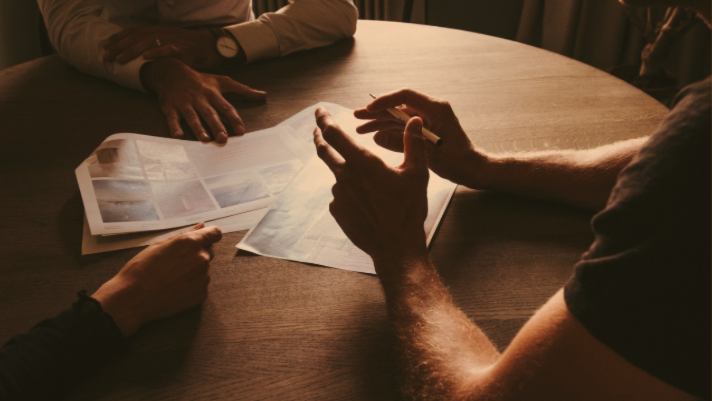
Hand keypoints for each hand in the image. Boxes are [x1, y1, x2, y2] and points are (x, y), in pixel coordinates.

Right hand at [92, 223, 221, 335]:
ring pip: (204, 269)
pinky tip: (174, 288)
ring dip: (194, 270)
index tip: (203, 238)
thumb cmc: (141, 269)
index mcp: (190, 243)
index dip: (209, 234)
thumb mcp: (160, 245)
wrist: (133, 300)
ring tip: (171, 277)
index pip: (214, 233)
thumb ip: (185, 235)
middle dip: (198, 252)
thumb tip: (202, 226)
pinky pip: (200, 285)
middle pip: (209, 250)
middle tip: (176, 261)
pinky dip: (191, 285)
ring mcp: (203, 278)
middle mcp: (201, 259)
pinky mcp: (202, 294)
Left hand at [102, 25, 222, 70]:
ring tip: (120, 59)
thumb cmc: (187, 48)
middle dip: (118, 46)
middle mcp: (161, 33)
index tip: (104, 46)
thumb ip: (152, 45)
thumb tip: (135, 53)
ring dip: (131, 51)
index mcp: (156, 30)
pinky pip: (167, 49)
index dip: (117, 38)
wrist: (209, 47)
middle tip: (105, 56)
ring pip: (147, 43)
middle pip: (135, 37)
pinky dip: (155, 52)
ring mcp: (171, 40)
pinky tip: (145, 57)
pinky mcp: (181, 50)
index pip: (132, 32)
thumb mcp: (166, 42)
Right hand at [141, 58, 266, 143]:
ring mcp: (184, 103)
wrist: (172, 72)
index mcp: (213, 94)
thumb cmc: (201, 80)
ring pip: (192, 116)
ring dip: (198, 128)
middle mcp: (200, 98)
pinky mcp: (170, 107)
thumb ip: (243, 90)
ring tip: (204, 139)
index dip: (234, 119)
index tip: (241, 131)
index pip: (226, 107)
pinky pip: (172, 117)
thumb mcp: (223, 82)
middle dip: (216, 126)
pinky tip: (178, 136)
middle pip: (209, 113)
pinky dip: (174, 126)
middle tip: (223, 138)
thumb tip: (264, 95)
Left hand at [313, 107, 429, 266]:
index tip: (319, 111)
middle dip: (319, 137)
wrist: (396, 246)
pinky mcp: (337, 211)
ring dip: (346, 172)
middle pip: (324, 151)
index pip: (335, 134)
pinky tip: (367, 203)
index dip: (324, 120)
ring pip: (338, 175)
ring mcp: (338, 195)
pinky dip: (350, 192)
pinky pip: (341, 195)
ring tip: (371, 187)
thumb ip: (413, 143)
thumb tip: (414, 120)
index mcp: (363, 163)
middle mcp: (345, 176)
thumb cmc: (408, 210)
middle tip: (317, 129)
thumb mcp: (416, 173)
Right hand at [355, 89, 489, 187]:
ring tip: (360, 127)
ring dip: (380, 122)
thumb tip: (377, 136)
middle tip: (357, 116)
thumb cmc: (457, 160)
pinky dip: (389, 131)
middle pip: (399, 106)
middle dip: (377, 112)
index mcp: (436, 109)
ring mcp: (427, 120)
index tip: (369, 109)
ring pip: (398, 118)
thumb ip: (402, 143)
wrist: (471, 169)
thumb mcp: (428, 152)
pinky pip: (403, 128)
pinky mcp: (424, 130)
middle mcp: (430, 110)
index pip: (406, 96)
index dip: (385, 101)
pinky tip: (374, 135)